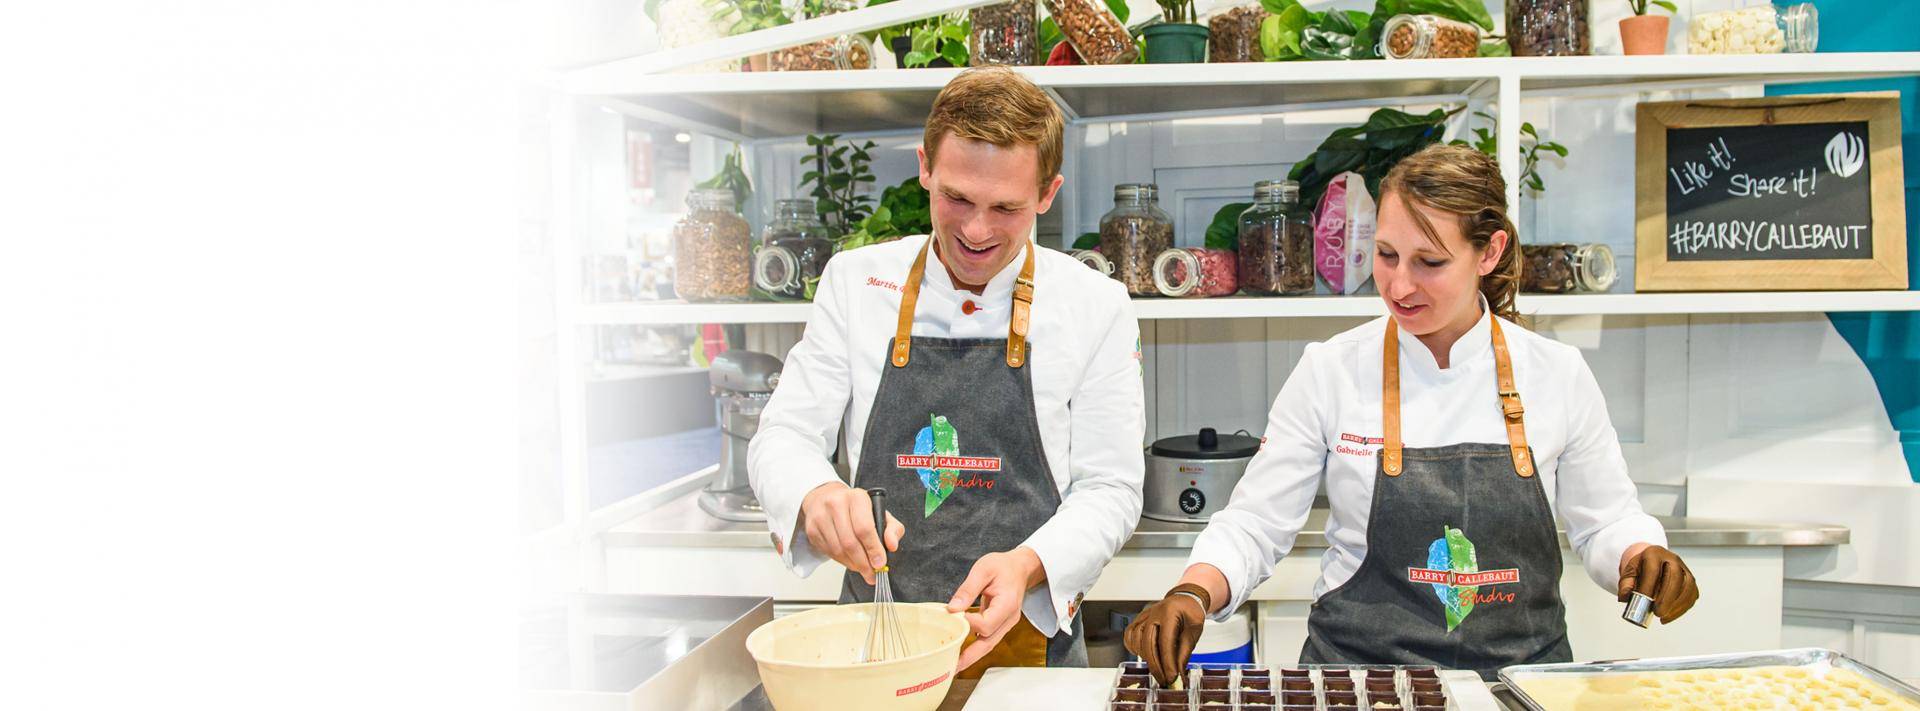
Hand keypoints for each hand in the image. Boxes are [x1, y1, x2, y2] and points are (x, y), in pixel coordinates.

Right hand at [799, 482, 904, 584]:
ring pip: (838, 550)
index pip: (864, 527)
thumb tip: (892, 545)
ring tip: (863, 569)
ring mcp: (821, 516)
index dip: (873, 549)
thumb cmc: (856, 508)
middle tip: (872, 574)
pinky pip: (829, 552)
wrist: (827, 498)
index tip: (880, 563)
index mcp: (856, 497)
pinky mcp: (812, 529)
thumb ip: (893, 529)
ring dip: (853, 564)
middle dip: (863, 563)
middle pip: (850, 542)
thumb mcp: (880, 512)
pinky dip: (842, 561)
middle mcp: (836, 504)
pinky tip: (850, 560)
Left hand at [946, 547, 1044, 669]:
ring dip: (971, 656)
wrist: (1020, 568)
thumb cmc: (1003, 566)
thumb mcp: (983, 569)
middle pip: (989, 643)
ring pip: (988, 644)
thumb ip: (967, 589)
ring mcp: (1006, 624)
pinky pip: (987, 639)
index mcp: (1007, 604)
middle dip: (970, 656)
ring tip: (953, 665)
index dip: (969, 624)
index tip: (953, 617)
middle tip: (952, 667)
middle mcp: (1009, 618)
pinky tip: (961, 651)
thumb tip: (952, 609)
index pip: (987, 624)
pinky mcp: (1000, 625)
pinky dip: (975, 647)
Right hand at [1123, 585, 1209, 686]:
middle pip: (1148, 642)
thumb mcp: (1194, 632)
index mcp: (1170, 613)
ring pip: (1136, 639)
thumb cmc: (1190, 613)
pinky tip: (1143, 655)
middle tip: (1163, 679)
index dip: (1167, 662)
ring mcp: (1144, 615)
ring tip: (1157, 668)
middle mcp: (1154, 613)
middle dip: (1155, 665)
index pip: (1166, 641)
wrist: (1184, 599)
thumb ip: (1184, 652)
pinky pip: (1129, 634)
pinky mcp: (1138, 619)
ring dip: (1145, 657)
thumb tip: (1178, 673)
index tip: (1171, 677)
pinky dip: (1133, 647)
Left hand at [1618, 543, 1698, 623]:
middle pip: (1675, 577)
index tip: (1644, 603)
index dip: (1649, 588)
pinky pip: (1692, 594)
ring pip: (1687, 585)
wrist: (1652, 561)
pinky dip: (1682, 607)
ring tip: (1663, 617)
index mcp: (1653, 554)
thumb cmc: (1641, 569)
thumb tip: (1625, 597)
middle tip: (1658, 613)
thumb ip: (1625, 584)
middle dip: (1667, 598)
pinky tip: (1670, 615)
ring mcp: (1684, 568)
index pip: (1653, 570)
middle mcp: (1672, 559)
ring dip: (1677, 604)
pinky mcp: (1691, 580)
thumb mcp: (1628, 573)